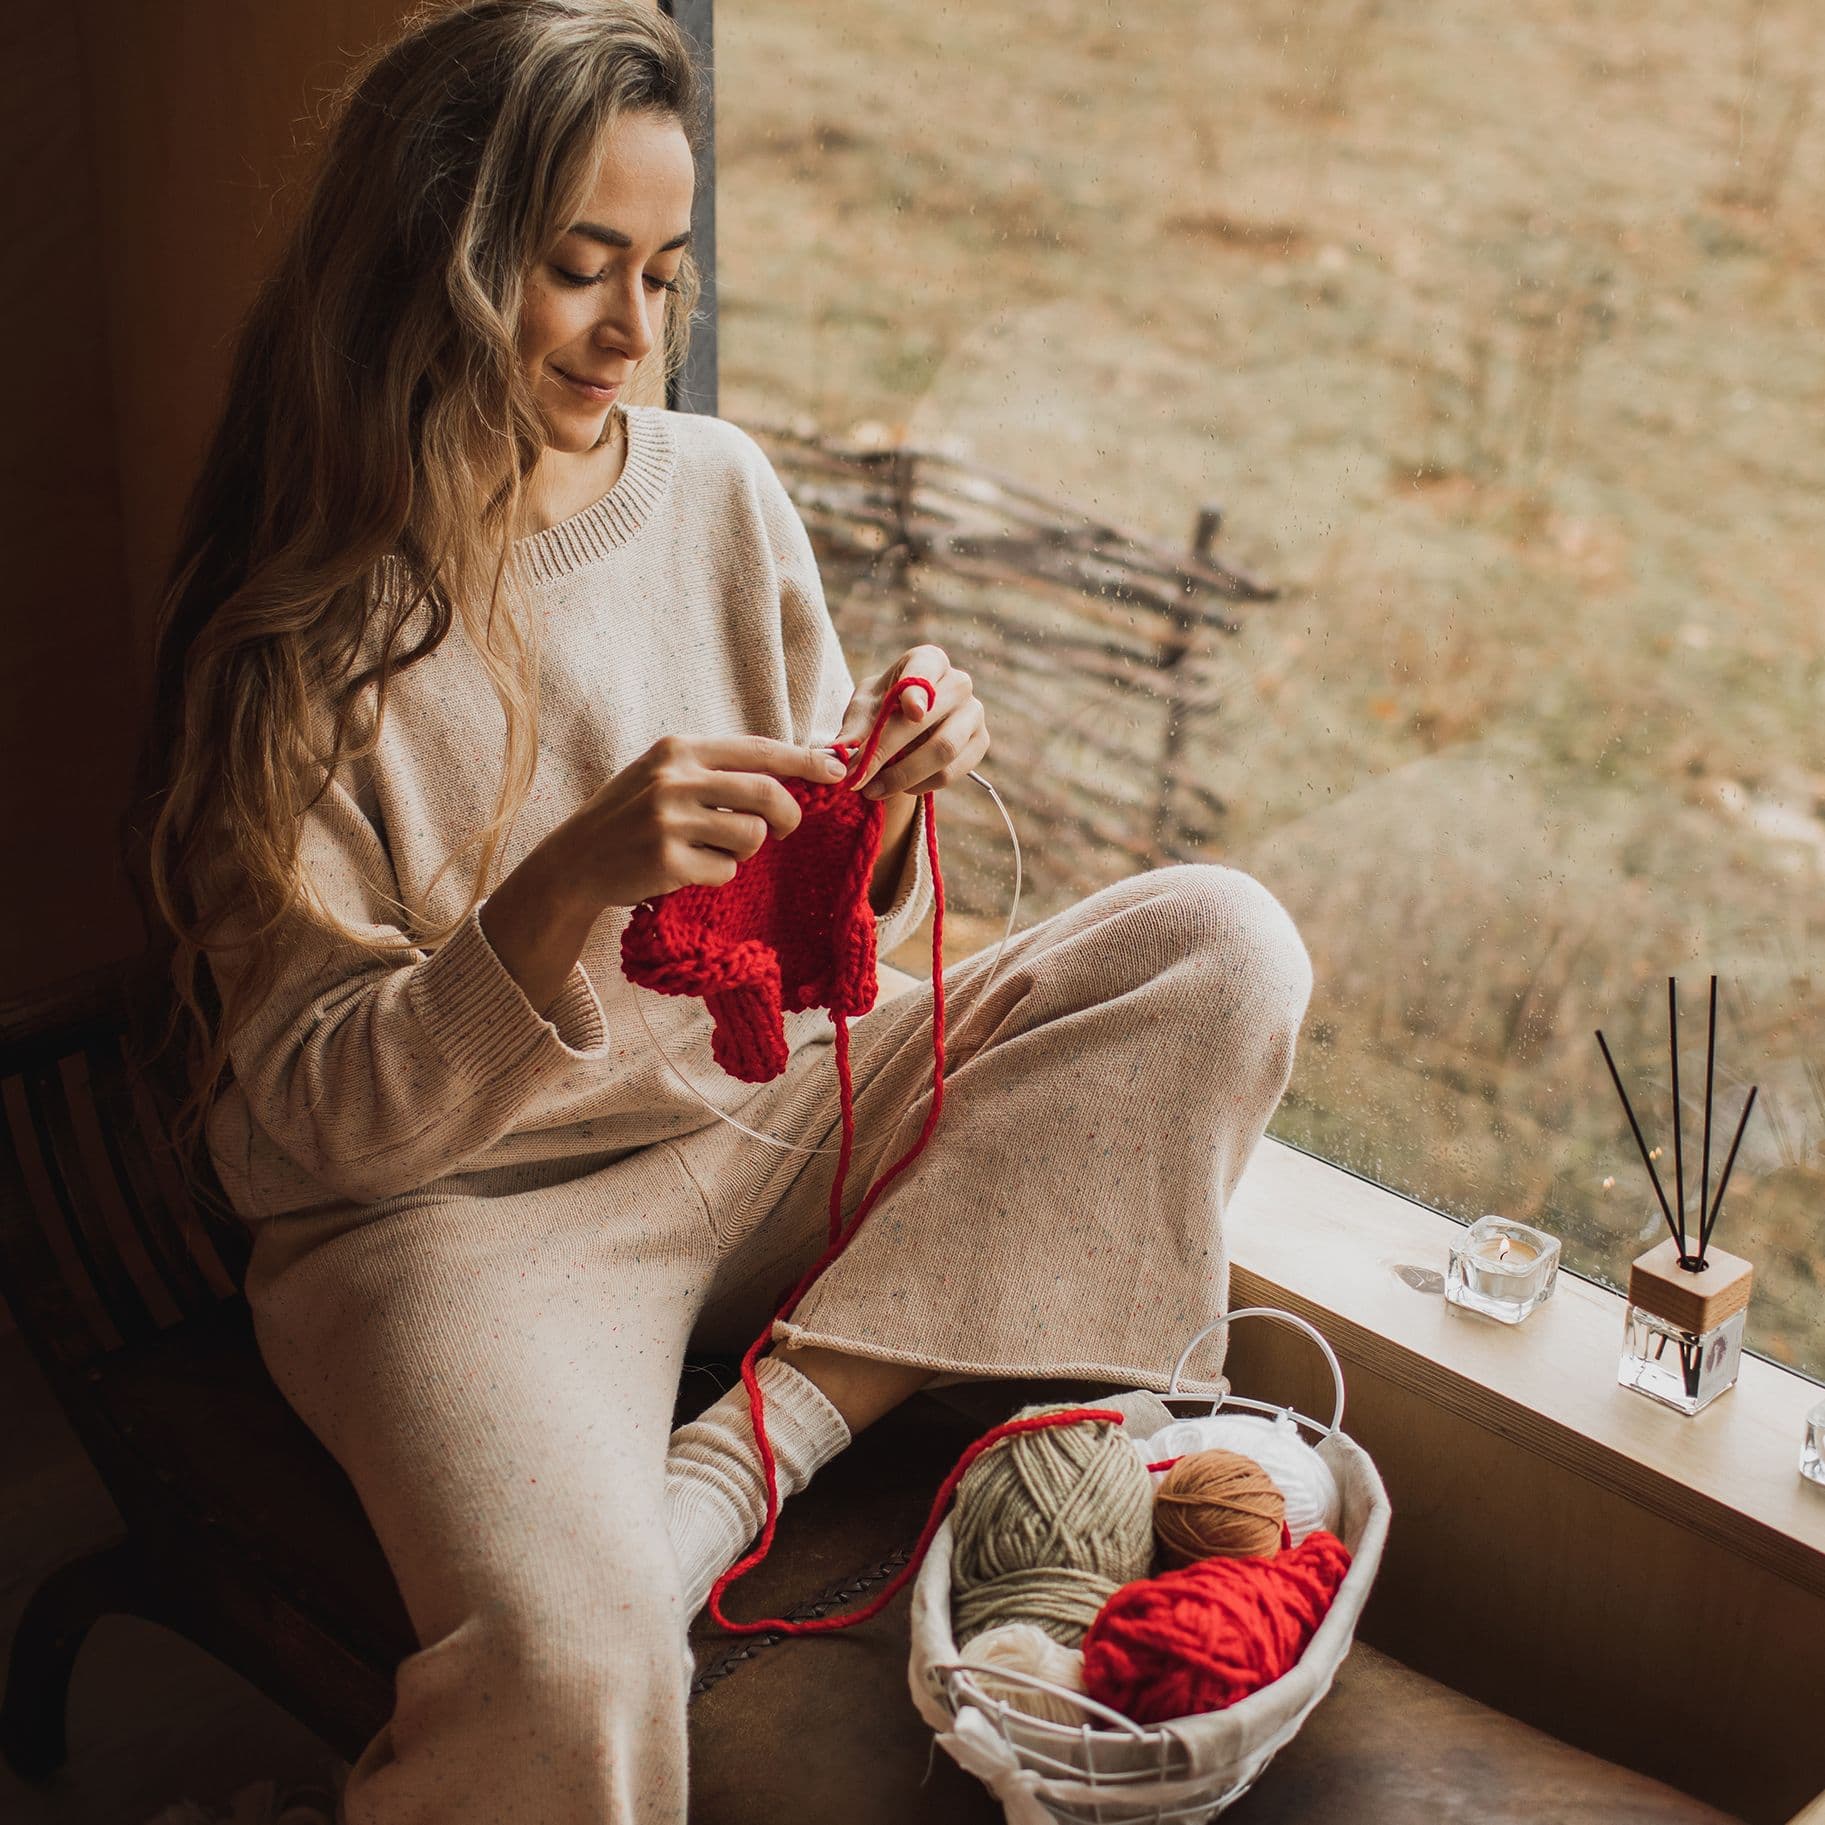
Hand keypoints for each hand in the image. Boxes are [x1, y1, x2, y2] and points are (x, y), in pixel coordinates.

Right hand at [550, 733, 849, 909]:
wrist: (574, 860)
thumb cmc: (630, 816)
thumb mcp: (664, 774)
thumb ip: (716, 769)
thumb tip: (789, 770)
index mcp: (679, 749)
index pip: (758, 749)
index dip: (804, 760)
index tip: (837, 770)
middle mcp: (675, 779)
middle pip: (768, 794)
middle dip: (789, 816)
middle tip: (786, 830)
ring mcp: (670, 820)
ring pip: (752, 836)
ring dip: (743, 850)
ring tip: (711, 850)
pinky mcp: (668, 861)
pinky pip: (726, 871)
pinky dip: (716, 875)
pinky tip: (686, 870)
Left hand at [833, 645, 990, 800]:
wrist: (908, 726)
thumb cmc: (883, 708)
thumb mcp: (863, 711)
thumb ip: (854, 729)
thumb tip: (838, 752)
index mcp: (928, 661)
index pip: (924, 672)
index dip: (918, 692)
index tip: (911, 712)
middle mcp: (958, 683)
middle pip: (928, 720)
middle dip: (888, 751)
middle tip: (857, 776)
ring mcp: (974, 713)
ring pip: (943, 751)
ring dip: (903, 776)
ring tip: (872, 789)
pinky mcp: (980, 743)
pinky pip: (951, 772)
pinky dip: (921, 785)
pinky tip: (900, 788)